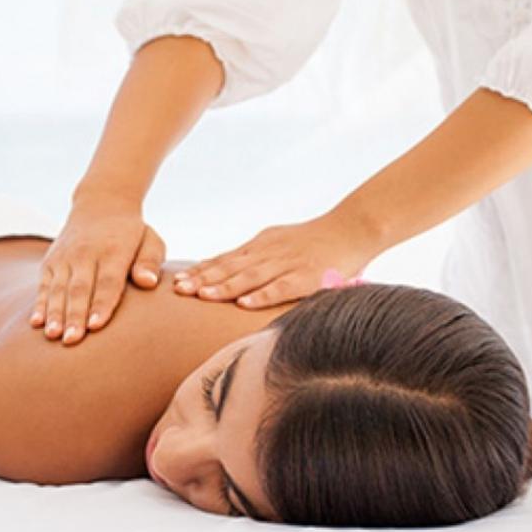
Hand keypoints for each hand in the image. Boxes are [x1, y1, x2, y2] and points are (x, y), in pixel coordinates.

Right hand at [32, 198, 164, 344]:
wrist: (100, 205)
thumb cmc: (131, 233)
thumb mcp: (150, 240)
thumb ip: (150, 261)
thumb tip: (148, 283)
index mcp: (113, 251)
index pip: (107, 282)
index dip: (101, 304)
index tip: (96, 326)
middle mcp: (85, 254)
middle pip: (79, 289)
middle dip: (74, 316)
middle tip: (72, 340)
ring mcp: (64, 257)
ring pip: (58, 289)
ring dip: (54, 314)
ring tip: (53, 336)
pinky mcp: (50, 262)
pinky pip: (43, 285)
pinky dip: (39, 304)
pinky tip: (36, 323)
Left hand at [173, 214, 379, 308]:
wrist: (353, 228)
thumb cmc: (315, 240)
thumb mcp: (278, 242)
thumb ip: (255, 257)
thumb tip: (227, 271)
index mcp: (260, 246)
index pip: (224, 259)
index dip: (200, 270)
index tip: (177, 280)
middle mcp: (268, 253)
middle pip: (230, 267)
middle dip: (202, 278)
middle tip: (178, 289)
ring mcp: (287, 264)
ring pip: (250, 276)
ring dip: (224, 286)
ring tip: (201, 295)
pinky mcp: (307, 276)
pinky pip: (281, 287)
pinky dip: (261, 296)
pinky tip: (244, 304)